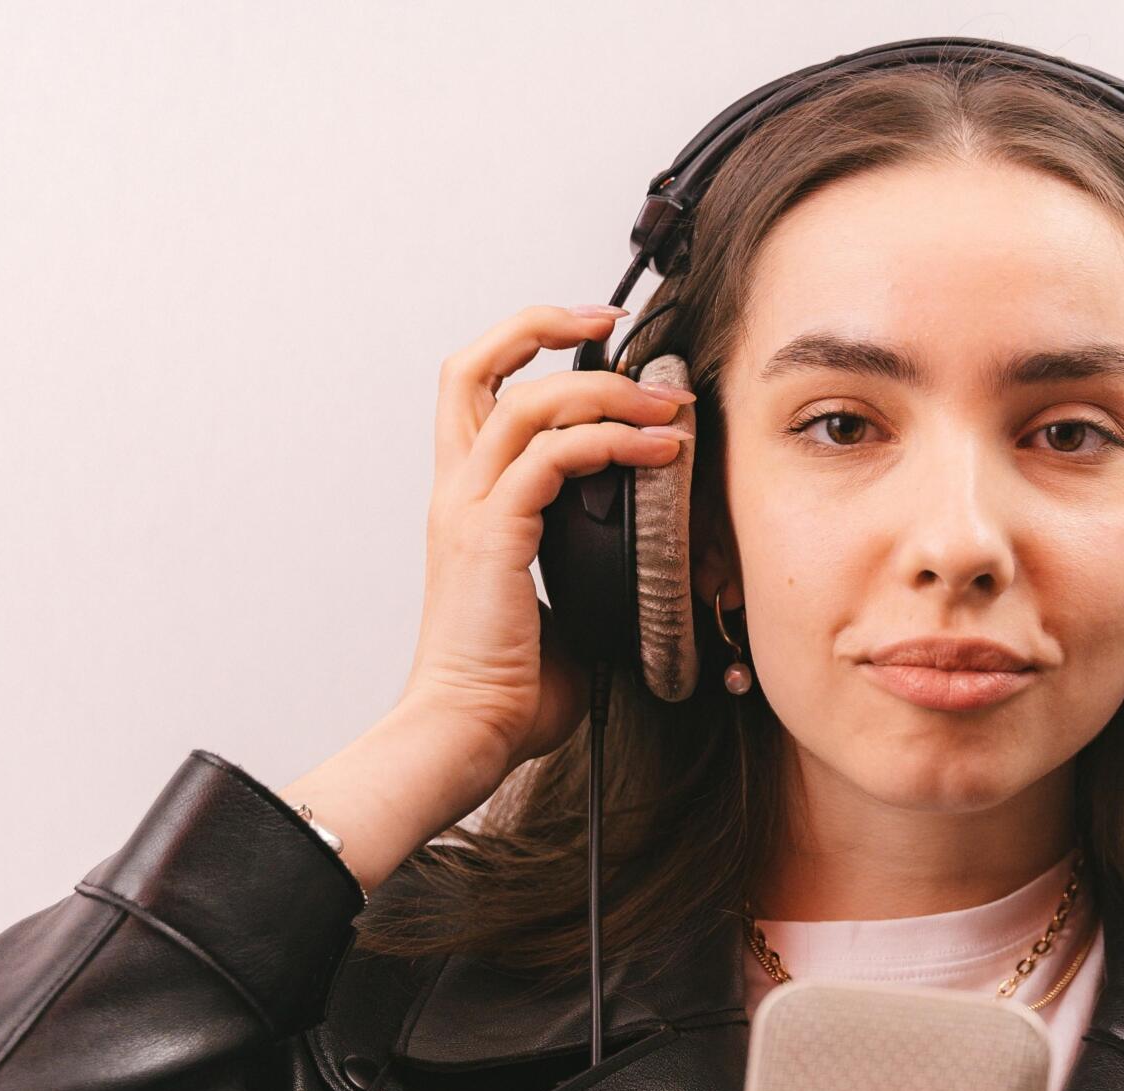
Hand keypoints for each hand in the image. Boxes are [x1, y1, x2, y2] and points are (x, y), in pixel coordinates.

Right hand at [399, 301, 696, 784]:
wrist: (465, 731)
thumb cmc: (506, 691)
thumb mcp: (556, 610)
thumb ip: (585, 570)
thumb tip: (643, 567)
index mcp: (467, 503)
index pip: (476, 391)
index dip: (525, 347)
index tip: (592, 337)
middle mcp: (458, 493)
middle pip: (474, 366)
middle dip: (544, 326)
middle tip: (616, 327)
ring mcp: (470, 509)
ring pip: (528, 403)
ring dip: (605, 390)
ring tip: (664, 404)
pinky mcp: (493, 535)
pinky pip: (552, 458)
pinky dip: (610, 443)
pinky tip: (657, 453)